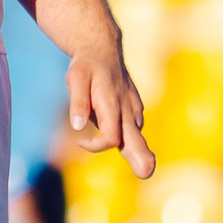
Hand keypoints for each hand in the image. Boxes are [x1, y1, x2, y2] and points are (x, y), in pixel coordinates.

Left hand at [66, 42, 154, 178]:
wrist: (102, 49)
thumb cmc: (86, 66)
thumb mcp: (76, 79)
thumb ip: (78, 102)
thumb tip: (77, 126)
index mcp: (113, 105)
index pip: (111, 137)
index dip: (95, 145)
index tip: (80, 140)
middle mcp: (127, 110)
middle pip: (136, 141)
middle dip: (142, 158)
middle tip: (147, 173)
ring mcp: (134, 110)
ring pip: (135, 137)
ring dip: (135, 153)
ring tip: (144, 169)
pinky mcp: (135, 110)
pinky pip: (132, 129)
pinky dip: (128, 138)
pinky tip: (122, 135)